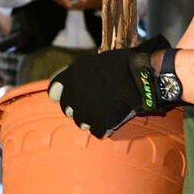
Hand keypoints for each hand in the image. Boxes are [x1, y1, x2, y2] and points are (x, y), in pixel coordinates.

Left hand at [49, 46, 181, 137]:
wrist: (140, 76)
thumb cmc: (122, 64)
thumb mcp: (94, 62)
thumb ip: (80, 75)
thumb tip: (73, 85)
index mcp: (70, 76)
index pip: (54, 91)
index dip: (62, 93)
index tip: (71, 95)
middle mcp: (73, 95)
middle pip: (67, 109)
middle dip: (78, 107)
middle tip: (94, 103)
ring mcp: (85, 112)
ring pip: (81, 122)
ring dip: (91, 118)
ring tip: (105, 111)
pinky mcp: (99, 124)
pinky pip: (96, 131)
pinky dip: (104, 128)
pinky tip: (112, 120)